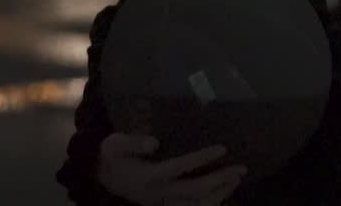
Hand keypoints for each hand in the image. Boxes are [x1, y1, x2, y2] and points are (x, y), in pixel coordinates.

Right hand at [98, 133, 246, 205]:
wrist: (100, 176)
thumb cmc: (112, 155)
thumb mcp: (115, 144)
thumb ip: (133, 142)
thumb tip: (154, 141)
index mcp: (149, 176)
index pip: (181, 167)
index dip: (202, 159)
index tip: (222, 148)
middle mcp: (158, 193)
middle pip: (195, 191)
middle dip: (220, 180)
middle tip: (241, 168)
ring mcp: (162, 202)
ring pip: (196, 204)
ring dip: (219, 192)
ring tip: (237, 178)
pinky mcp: (164, 205)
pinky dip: (210, 202)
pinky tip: (224, 191)